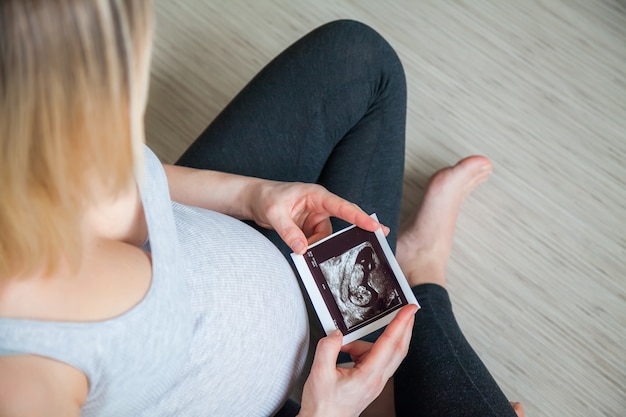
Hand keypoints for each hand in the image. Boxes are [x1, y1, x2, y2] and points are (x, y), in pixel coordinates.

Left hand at [247, 180, 389, 253]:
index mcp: (317, 195)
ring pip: (326, 237)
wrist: (254, 200)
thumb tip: (302, 249)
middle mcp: (320, 205)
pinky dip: (311, 248)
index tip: (376, 226)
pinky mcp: (309, 227)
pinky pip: (316, 241)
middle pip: (344, 220)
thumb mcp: (274, 213)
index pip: (343, 207)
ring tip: (302, 247)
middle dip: (359, 229)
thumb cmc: (266, 197)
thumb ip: (288, 231)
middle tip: (379, 239)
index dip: (361, 217)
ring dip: (318, 246)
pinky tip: (302, 250)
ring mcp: (315, 217)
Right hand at [298, 305, 416, 416]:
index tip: (409, 309)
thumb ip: (328, 348)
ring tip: (343, 347)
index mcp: (368, 376)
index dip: (400, 323)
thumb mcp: (319, 372)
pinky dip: (362, 350)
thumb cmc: (323, 406)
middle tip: (408, 310)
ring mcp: (375, 382)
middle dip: (405, 327)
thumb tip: (337, 334)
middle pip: (398, 348)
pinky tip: (345, 353)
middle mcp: (376, 379)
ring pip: (384, 353)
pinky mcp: (370, 382)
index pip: (389, 343)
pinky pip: (374, 359)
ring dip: (370, 342)